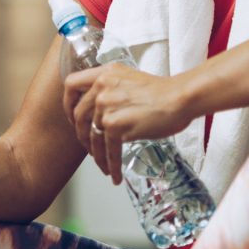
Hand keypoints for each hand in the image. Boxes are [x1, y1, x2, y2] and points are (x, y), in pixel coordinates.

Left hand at [62, 64, 197, 182]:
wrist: (181, 98)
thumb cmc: (163, 92)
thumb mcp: (129, 79)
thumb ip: (112, 88)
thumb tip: (101, 109)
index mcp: (103, 73)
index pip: (71, 85)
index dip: (68, 104)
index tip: (72, 117)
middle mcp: (101, 87)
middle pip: (79, 115)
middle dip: (81, 136)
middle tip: (89, 147)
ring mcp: (107, 106)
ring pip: (92, 136)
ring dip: (96, 155)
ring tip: (104, 166)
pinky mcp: (117, 125)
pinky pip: (108, 150)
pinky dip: (111, 165)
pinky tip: (115, 174)